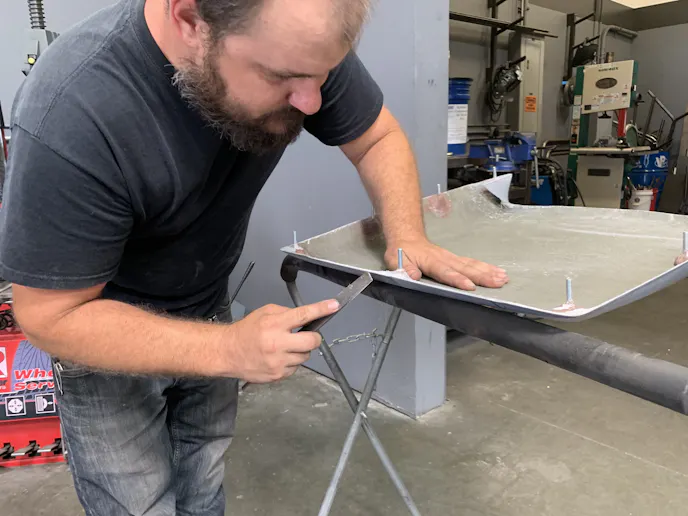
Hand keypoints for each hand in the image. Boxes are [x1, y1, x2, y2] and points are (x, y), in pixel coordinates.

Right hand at [227, 300, 338, 382]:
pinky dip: (290, 363)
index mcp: (274, 324)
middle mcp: (277, 343)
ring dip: (300, 351)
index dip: (321, 309)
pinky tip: (278, 358)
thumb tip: (304, 318)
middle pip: (312, 342)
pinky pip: (295, 368)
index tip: (334, 305)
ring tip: (284, 348)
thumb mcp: (264, 313)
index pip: (303, 315)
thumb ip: (285, 313)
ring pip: (304, 356)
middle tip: (307, 336)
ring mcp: (278, 361)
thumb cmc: (246, 330)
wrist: (227, 353)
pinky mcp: (277, 375)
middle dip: (314, 338)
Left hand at [385, 238, 508, 290]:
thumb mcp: (396, 259)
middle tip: (498, 282)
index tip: (470, 286)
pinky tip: (497, 272)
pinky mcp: (455, 259)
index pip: (445, 272)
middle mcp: (444, 259)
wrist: (407, 237)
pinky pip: (472, 263)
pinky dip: (486, 267)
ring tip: (503, 278)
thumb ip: (404, 268)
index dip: (457, 279)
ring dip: (488, 272)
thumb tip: (413, 276)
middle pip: (465, 268)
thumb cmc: (401, 252)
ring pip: (472, 265)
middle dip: (483, 276)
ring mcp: (451, 258)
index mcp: (430, 262)